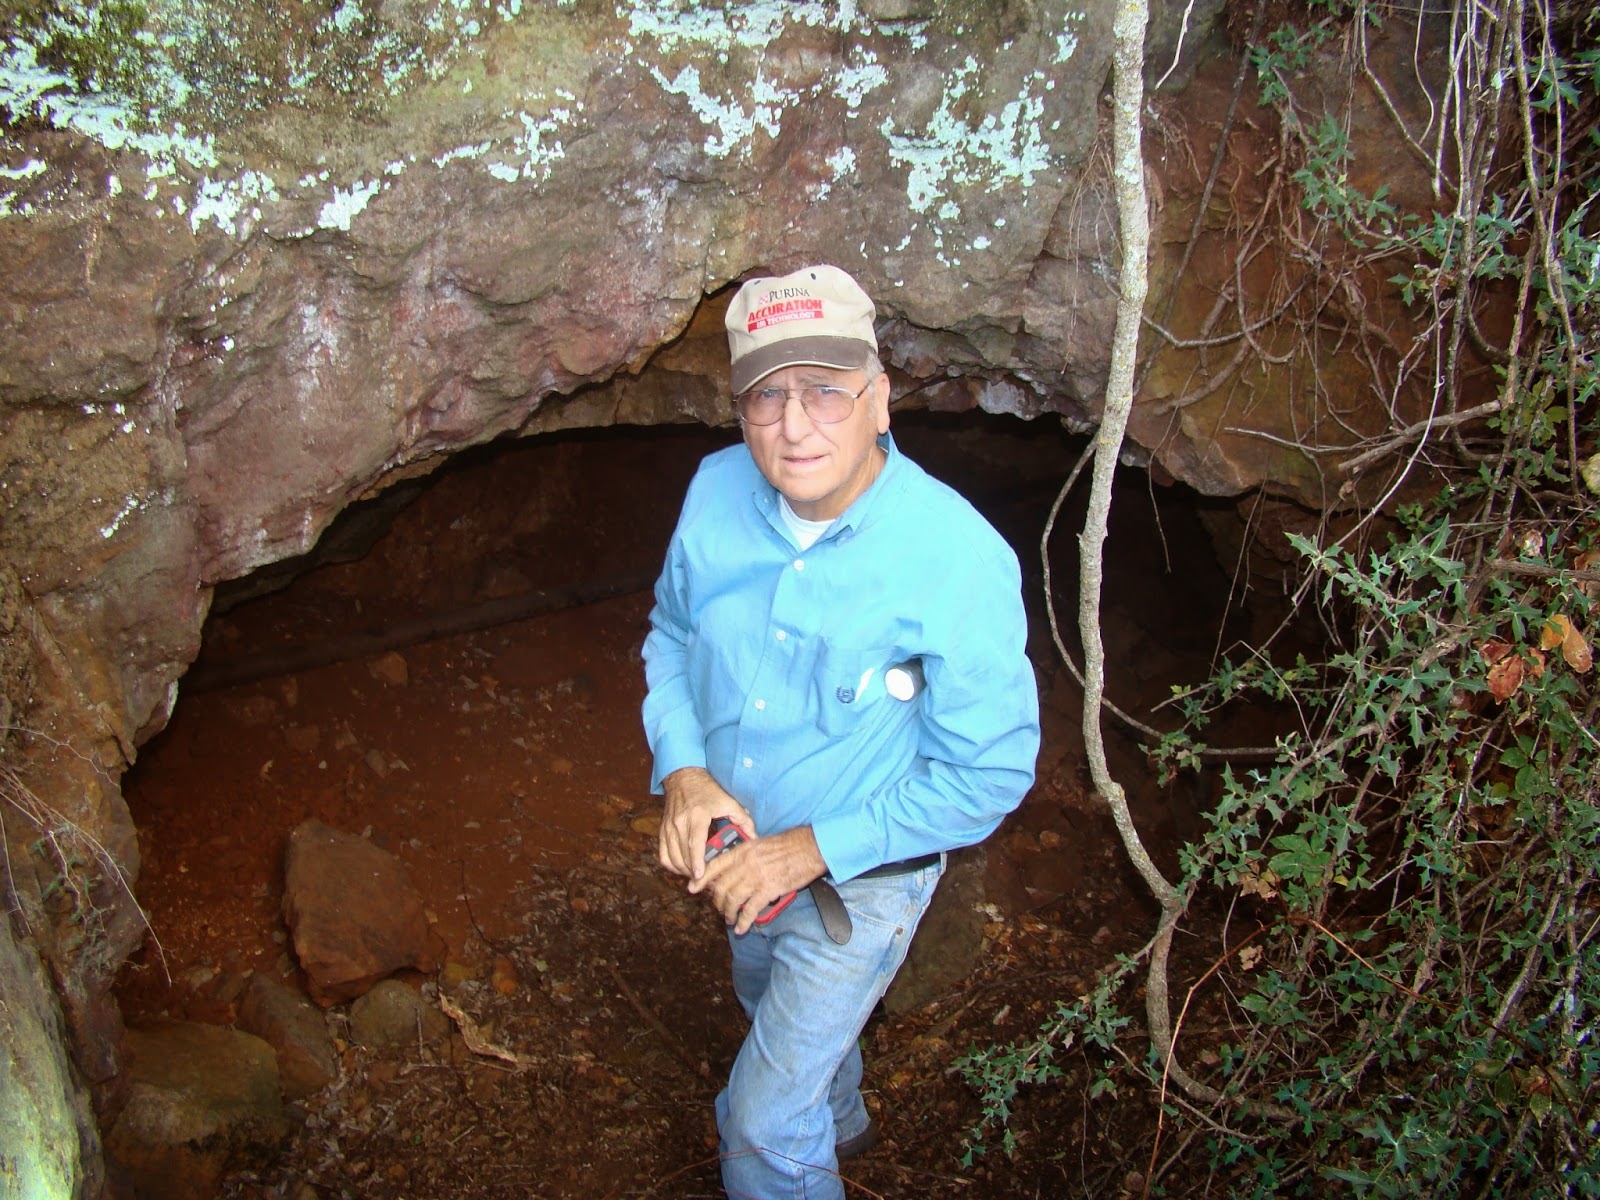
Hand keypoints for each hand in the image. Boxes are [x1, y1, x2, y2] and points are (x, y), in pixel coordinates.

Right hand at [658, 767, 754, 879]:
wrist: (684, 777)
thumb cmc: (707, 790)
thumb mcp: (728, 801)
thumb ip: (743, 819)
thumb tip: (753, 837)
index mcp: (697, 815)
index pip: (694, 843)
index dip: (696, 861)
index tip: (700, 875)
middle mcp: (680, 822)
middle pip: (683, 854)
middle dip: (693, 871)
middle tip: (705, 880)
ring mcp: (669, 827)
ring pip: (671, 857)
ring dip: (683, 870)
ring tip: (696, 875)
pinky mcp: (662, 830)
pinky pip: (662, 854)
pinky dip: (671, 864)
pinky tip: (682, 867)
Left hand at [691, 825, 827, 934]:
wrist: (810, 848)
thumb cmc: (788, 844)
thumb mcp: (760, 843)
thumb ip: (745, 855)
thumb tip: (734, 869)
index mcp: (742, 850)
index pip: (714, 865)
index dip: (701, 879)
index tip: (692, 888)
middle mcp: (745, 864)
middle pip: (721, 887)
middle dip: (717, 902)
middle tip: (719, 909)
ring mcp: (756, 877)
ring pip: (732, 899)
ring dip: (728, 913)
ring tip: (729, 920)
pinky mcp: (768, 890)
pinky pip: (750, 909)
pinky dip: (744, 921)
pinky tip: (742, 927)